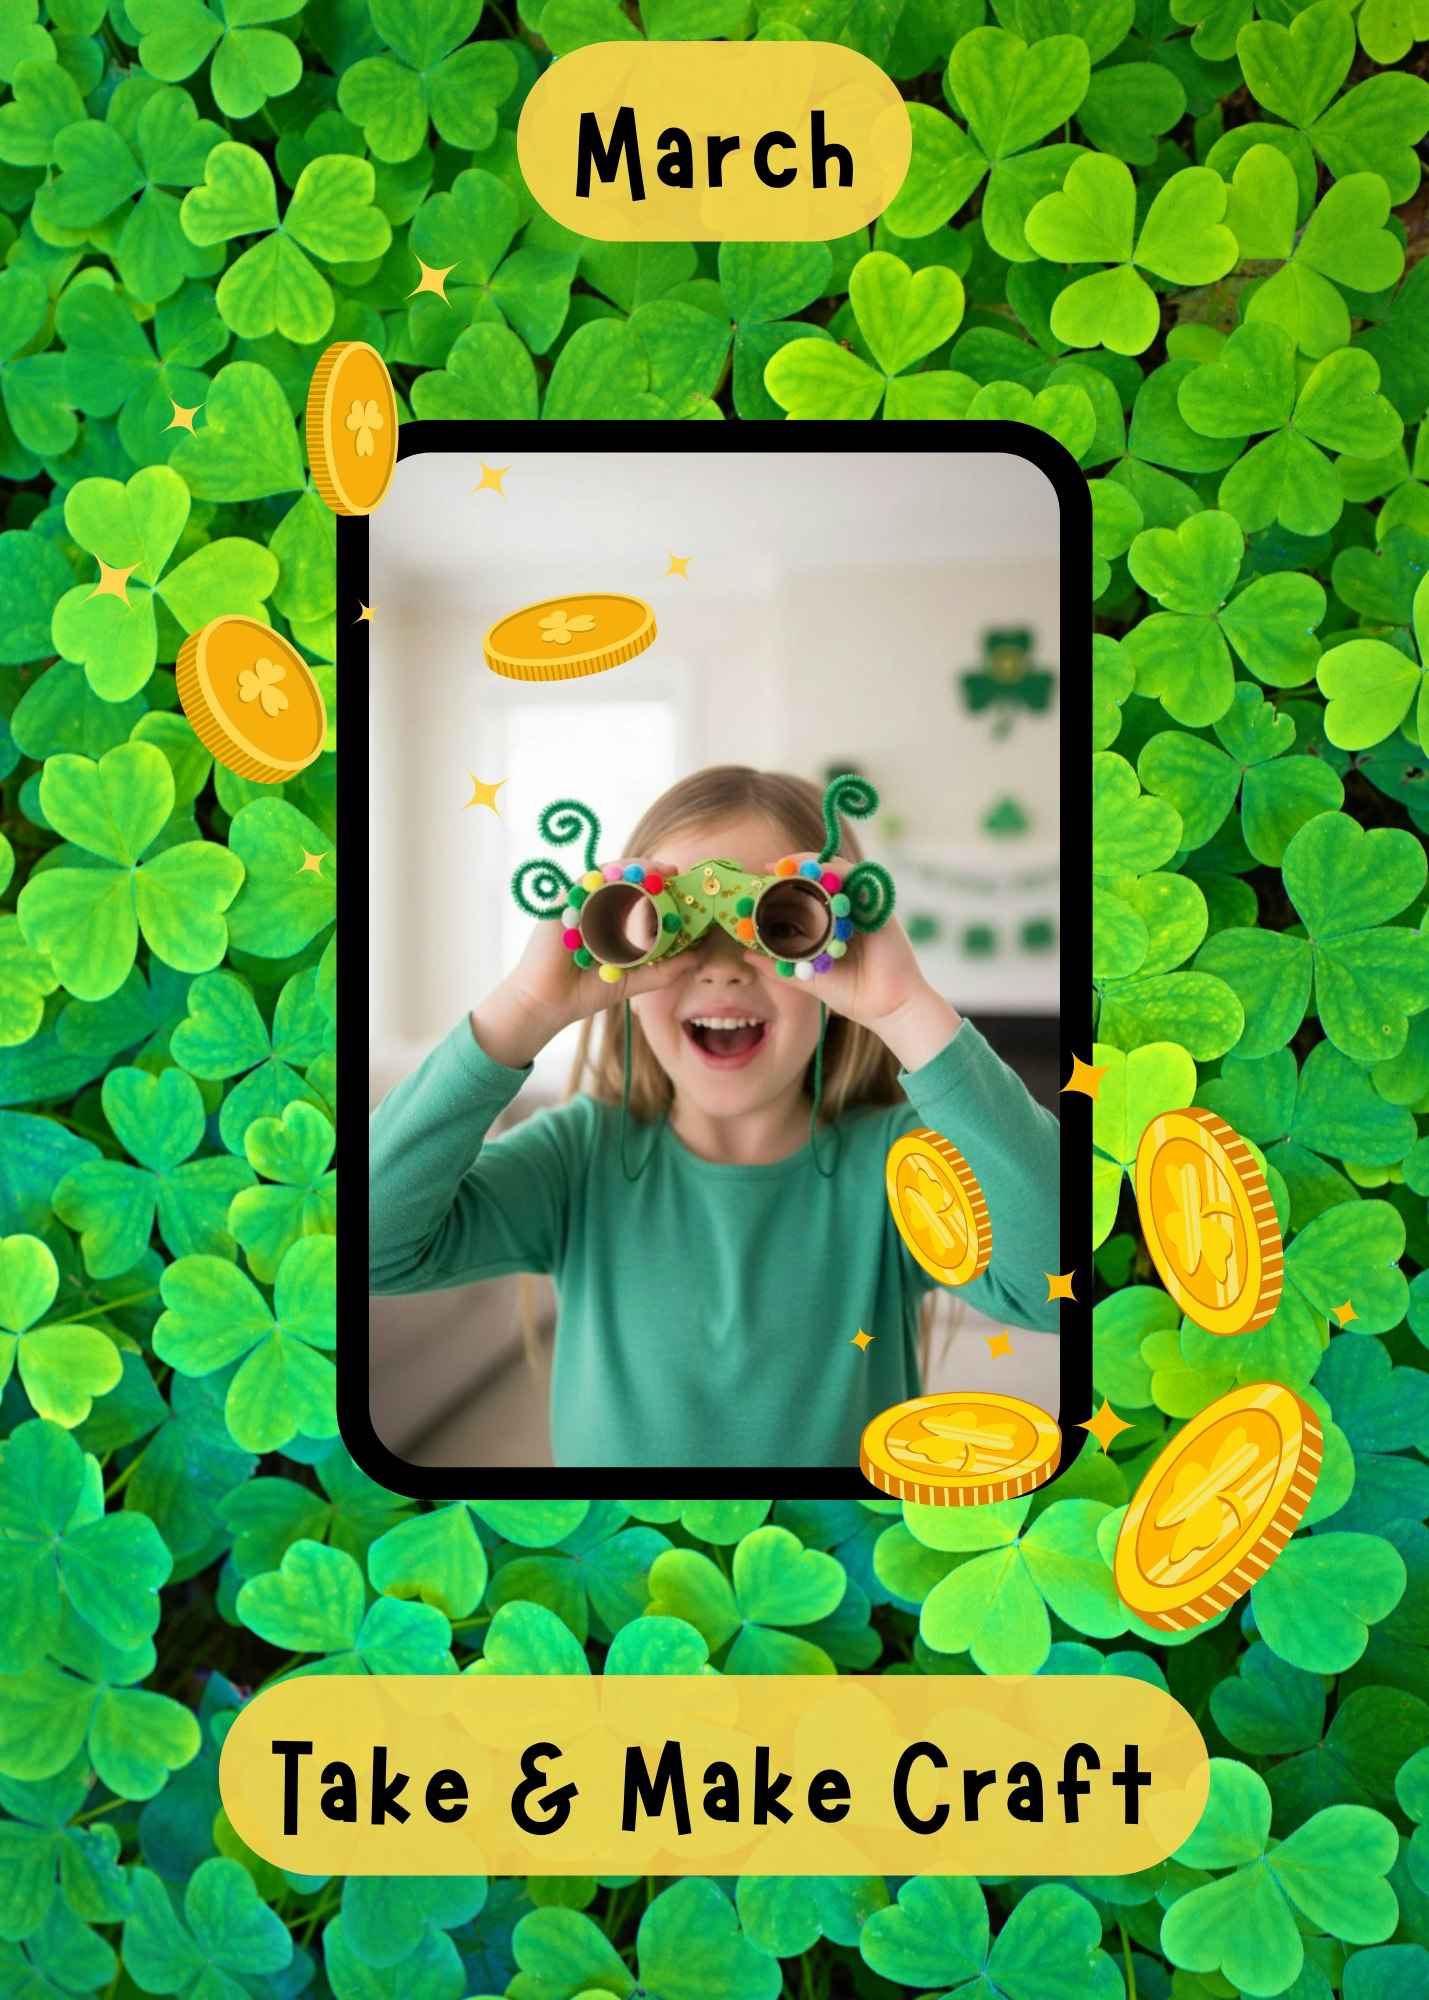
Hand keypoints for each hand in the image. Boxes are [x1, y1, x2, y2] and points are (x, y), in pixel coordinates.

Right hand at [471, 858, 695, 1069]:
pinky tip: (630, 877)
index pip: (636, 894)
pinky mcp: (561, 904)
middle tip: (674, 872)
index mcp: (609, 921)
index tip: (681, 884)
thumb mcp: (635, 979)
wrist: (549, 1005)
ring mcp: (576, 904)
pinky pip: (586, 881)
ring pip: (607, 874)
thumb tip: (699, 955)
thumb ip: (666, 968)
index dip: (658, 886)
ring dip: (634, 868)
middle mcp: (593, 908)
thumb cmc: (587, 992)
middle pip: (624, 879)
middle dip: (650, 872)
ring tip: (658, 871)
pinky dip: (609, 875)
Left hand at [739, 852, 962, 1070]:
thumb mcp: (808, 978)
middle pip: (820, 877)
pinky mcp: (878, 906)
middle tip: (769, 868)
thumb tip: (747, 953)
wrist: (887, 1008)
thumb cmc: (853, 994)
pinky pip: (856, 878)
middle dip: (794, 869)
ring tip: (785, 867)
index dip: (784, 885)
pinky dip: (834, 872)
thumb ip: (779, 966)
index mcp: (832, 924)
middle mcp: (848, 911)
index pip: (807, 894)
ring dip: (810, 865)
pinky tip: (814, 873)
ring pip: (837, 872)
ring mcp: (864, 906)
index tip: (759, 881)